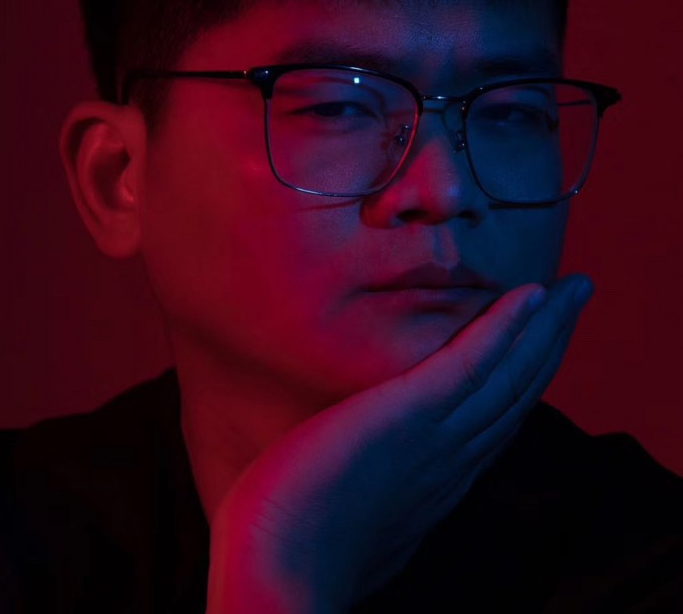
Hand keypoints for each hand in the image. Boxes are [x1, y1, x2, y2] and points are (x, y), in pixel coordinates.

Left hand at [206, 275, 592, 613]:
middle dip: (552, 342)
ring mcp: (437, 438)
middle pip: (518, 391)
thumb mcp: (363, 515)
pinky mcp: (410, 416)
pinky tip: (527, 297)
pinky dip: (503, 329)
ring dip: (547, 327)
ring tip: (573, 287)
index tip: (542, 343)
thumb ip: (384, 490)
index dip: (526, 378)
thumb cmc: (302, 540)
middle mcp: (453, 459)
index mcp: (441, 478)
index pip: (497, 419)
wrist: (279, 568)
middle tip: (576, 295)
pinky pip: (470, 366)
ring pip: (509, 375)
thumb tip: (376, 482)